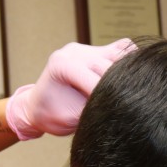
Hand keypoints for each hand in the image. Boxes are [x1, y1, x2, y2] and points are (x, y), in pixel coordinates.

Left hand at [5, 38, 136, 139]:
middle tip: (129, 108)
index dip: (110, 99)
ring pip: (120, 55)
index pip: (96, 81)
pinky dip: (128, 64)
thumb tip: (121, 109)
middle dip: (120, 89)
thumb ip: (93, 110)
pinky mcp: (97, 50)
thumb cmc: (49, 115)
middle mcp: (74, 51)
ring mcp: (86, 48)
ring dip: (126, 76)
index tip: (122, 113)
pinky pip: (121, 50)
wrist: (38, 105)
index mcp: (62, 64)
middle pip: (109, 67)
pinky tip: (128, 82)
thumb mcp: (70, 119)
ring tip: (128, 95)